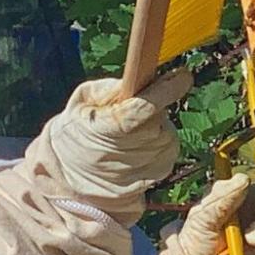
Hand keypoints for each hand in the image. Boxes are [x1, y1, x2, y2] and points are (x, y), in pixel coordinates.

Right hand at [33, 69, 192, 226]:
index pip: (140, 110)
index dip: (164, 92)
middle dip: (153, 109)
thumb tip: (140, 79)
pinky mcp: (153, 178)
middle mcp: (121, 154)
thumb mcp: (81, 102)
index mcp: (101, 130)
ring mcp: (140, 170)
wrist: (72, 178)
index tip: (183, 76)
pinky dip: (159, 143)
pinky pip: (169, 151)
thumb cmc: (78, 131)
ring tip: (132, 132)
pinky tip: (139, 146)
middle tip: (134, 110)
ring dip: (156, 127)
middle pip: (157, 120)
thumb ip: (109, 88)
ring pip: (166, 135)